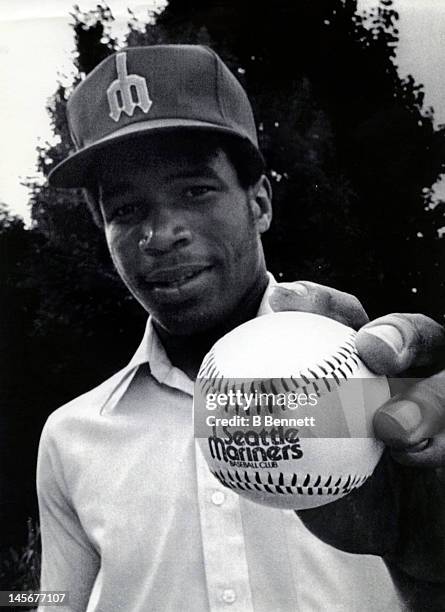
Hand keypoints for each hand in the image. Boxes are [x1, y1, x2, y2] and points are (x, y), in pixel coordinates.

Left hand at [269, 281, 444, 605]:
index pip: (346, 320)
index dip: (318, 303)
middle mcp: (413, 374)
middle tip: (371, 350)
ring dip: (426, 399)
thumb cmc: (351, 498)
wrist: (407, 541)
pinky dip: (438, 440)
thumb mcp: (305, 473)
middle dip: (395, 334)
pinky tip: (414, 458)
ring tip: (392, 427)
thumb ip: (273, 443)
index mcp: (367, 366)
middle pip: (415, 334)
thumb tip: (211, 421)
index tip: (285, 302)